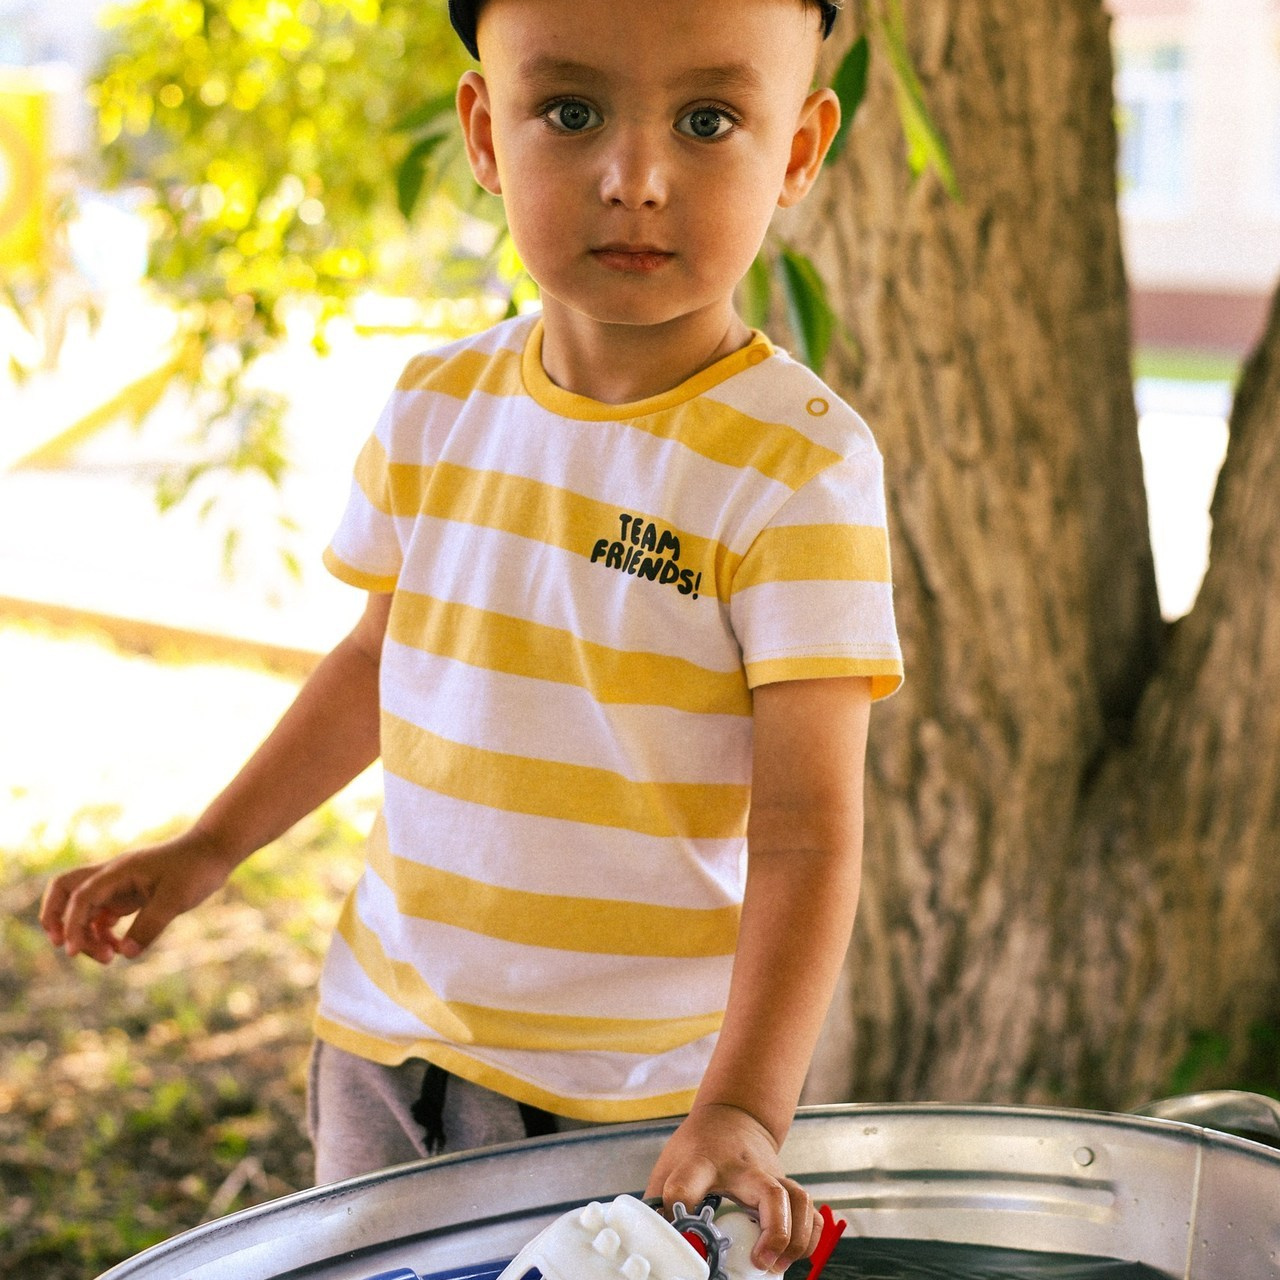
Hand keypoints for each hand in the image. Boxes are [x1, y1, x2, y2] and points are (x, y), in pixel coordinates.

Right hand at [40, 832, 235, 963]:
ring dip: (86, 934)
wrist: (214, 849)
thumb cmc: (197, 868)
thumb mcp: (177, 898)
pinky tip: (118, 949)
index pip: (81, 896)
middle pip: (64, 891)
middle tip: (70, 949)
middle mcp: (112, 876)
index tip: (73, 951)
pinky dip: (102, 934)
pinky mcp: (129, 894)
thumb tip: (125, 954)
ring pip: (83, 908)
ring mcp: (119, 885)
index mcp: (119, 871)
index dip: (72, 924)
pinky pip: (102, 915)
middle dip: (56, 920)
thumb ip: (150, 925)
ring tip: (108, 958)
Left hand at [645, 1103, 818, 1273]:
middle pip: (769, 1192)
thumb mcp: (670, 1167)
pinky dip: (810, 1236)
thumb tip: (653, 1247)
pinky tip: (794, 1255)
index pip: (686, 1181)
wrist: (733, 1116)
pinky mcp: (787, 1188)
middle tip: (759, 1261)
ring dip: (794, 1237)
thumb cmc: (698, 1147)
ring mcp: (771, 1175)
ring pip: (798, 1200)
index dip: (679, 1206)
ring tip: (774, 1265)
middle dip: (773, 1231)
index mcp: (702, 1163)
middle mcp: (744, 1168)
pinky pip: (811, 1211)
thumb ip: (660, 1204)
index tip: (679, 1230)